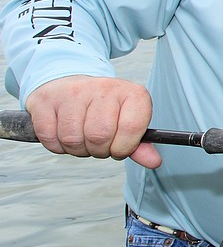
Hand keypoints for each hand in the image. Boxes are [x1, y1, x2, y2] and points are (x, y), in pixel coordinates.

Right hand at [25, 75, 159, 167]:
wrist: (70, 84)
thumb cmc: (104, 109)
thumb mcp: (128, 121)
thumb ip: (140, 144)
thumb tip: (154, 162)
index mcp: (132, 93)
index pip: (132, 128)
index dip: (124, 147)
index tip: (120, 147)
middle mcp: (104, 87)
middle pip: (99, 136)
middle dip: (99, 150)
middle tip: (98, 144)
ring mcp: (72, 91)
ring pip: (73, 139)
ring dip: (78, 150)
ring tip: (83, 138)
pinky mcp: (45, 100)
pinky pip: (50, 137)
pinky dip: (57, 146)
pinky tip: (64, 134)